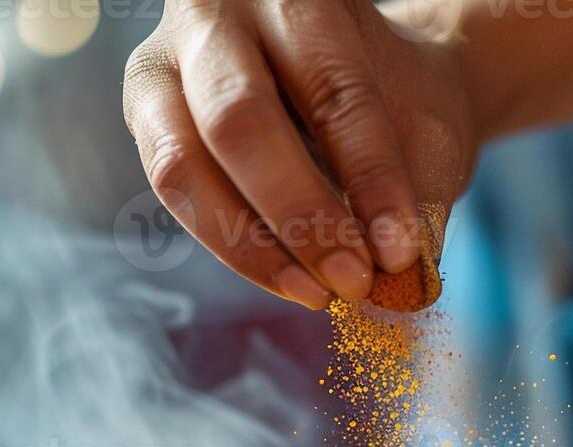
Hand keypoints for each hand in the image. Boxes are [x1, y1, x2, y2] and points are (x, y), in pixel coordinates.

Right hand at [122, 0, 478, 308]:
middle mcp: (217, 12)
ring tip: (319, 293)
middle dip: (299, 215)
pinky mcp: (148, 115)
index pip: (334, 89)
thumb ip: (416, 196)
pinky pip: (175, 191)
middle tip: (353, 280)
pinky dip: (233, 247)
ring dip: (252, 246)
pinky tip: (291, 280)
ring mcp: (166, 62)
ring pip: (183, 165)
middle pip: (239, 121)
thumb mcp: (424, 129)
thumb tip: (403, 285)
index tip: (400, 252)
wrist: (362, 71)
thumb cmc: (395, 96)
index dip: (369, 177)